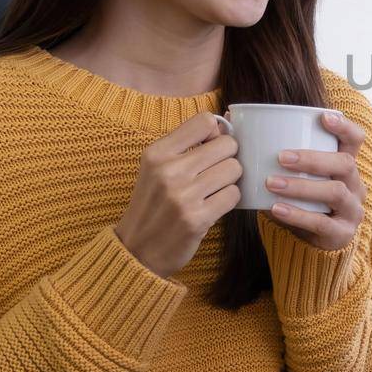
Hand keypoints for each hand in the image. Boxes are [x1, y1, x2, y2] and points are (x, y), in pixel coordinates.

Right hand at [115, 112, 240, 277]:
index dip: (216, 133)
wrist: (136, 250)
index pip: (204, 121)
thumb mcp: (157, 168)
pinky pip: (234, 195)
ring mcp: (183, 196)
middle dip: (227, 158)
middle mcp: (168, 171)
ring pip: (234, 169)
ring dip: (229, 180)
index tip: (210, 147)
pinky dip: (228, 200)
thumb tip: (224, 123)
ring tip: (213, 190)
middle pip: (227, 145)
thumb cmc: (153, 204)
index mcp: (156, 153)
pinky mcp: (197, 219)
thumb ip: (187, 144)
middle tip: (215, 172)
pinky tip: (213, 206)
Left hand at [264, 111, 366, 251]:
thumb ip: (272, 151)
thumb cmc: (300, 202)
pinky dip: (298, 214)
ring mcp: (352, 210)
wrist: (310, 245)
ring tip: (272, 183)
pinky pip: (322, 222)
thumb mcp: (294, 177)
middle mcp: (355, 185)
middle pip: (345, 164)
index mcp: (345, 166)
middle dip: (313, 159)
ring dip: (302, 186)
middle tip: (281, 157)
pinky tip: (276, 208)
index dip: (344, 126)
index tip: (323, 117)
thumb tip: (232, 120)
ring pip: (335, 192)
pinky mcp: (342, 234)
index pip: (355, 139)